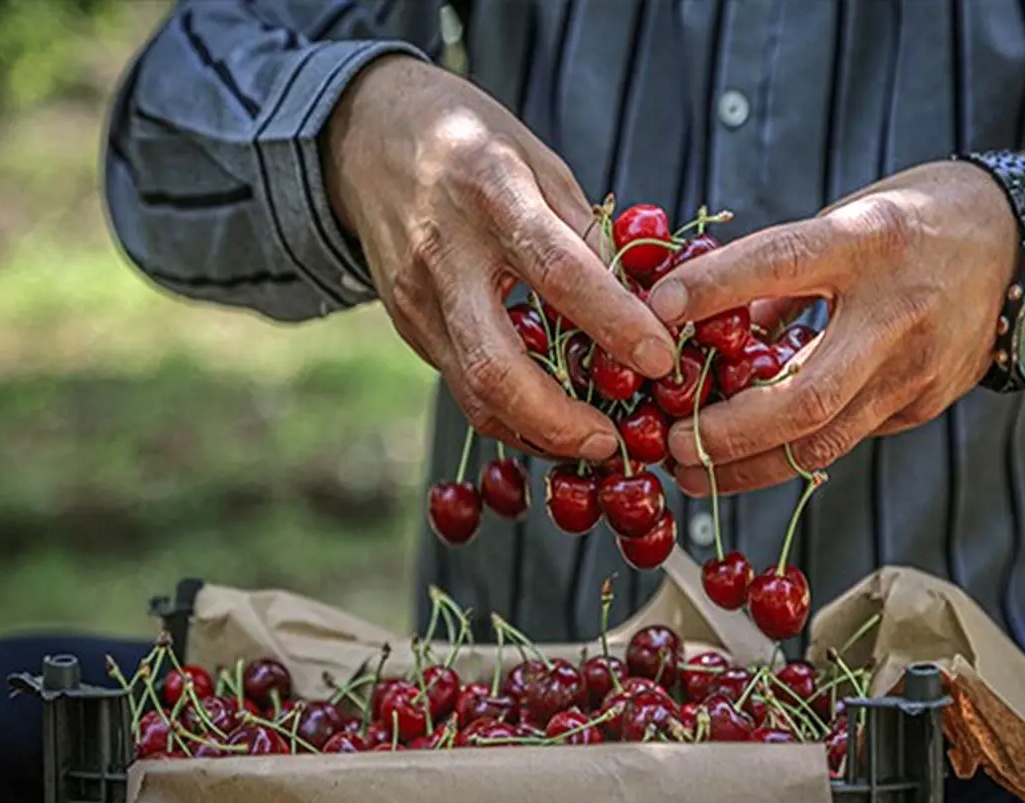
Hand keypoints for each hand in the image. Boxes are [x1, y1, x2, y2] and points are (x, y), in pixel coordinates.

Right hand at [326, 56, 675, 459]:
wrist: (363, 137)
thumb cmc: (470, 143)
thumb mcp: (540, 161)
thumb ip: (587, 233)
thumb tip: (643, 303)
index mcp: (491, 193)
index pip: (559, 272)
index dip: (614, 322)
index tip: (660, 359)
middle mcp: (445, 254)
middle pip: (496, 363)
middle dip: (558, 419)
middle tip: (612, 442)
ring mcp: (416, 299)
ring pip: (473, 392)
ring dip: (536, 432)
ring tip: (591, 442)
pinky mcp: (407, 326)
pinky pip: (463, 385)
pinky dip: (511, 413)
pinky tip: (551, 419)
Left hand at [650, 160, 1023, 494]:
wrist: (1022, 246)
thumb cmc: (914, 224)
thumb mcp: (847, 219)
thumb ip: (779, 276)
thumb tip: (704, 320)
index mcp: (870, 243)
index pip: (781, 262)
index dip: (714, 287)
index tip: (657, 309)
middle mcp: (897, 314)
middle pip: (806, 396)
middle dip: (729, 431)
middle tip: (673, 442)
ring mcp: (917, 370)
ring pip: (824, 441)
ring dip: (748, 466)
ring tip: (692, 471)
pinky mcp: (924, 406)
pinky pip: (845, 437)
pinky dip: (788, 449)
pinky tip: (746, 455)